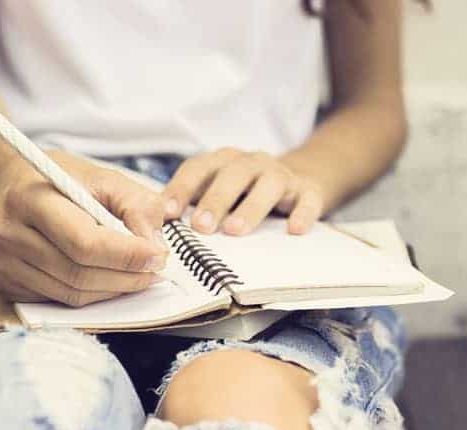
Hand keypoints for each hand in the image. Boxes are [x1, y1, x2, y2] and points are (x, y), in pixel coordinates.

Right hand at [0, 151, 168, 306]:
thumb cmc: (60, 179)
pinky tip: (107, 280)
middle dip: (126, 277)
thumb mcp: (103, 177)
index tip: (159, 255)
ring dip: (112, 290)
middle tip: (155, 270)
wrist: (10, 184)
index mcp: (29, 199)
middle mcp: (7, 233)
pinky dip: (91, 295)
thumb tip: (155, 246)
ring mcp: (0, 263)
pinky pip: (58, 301)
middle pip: (78, 273)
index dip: (126, 255)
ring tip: (138, 276)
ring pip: (70, 294)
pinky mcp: (3, 284)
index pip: (83, 242)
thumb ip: (136, 205)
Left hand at [161, 148, 324, 234]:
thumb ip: (192, 205)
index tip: (167, 212)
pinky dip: (302, 213)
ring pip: (267, 185)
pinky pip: (307, 200)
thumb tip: (157, 228)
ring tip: (236, 231)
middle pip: (232, 175)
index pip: (198, 168)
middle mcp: (251, 163)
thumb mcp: (217, 192)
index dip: (182, 188)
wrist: (297, 181)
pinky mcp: (308, 190)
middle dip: (215, 199)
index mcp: (222, 162)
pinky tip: (294, 229)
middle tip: (201, 226)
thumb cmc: (244, 193)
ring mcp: (280, 175)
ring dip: (251, 207)